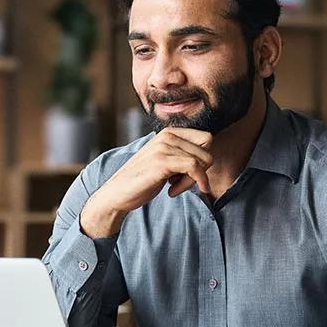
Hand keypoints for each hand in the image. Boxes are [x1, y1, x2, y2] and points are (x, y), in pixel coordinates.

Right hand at [81, 128, 212, 237]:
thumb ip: (182, 155)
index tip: (187, 174)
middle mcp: (167, 135)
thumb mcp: (165, 162)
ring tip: (173, 188)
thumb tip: (209, 158)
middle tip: (181, 183)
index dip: (203, 159)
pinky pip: (194, 169)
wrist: (117, 193)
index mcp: (169, 132)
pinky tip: (172, 192)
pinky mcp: (162, 161)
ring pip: (202, 160)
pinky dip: (191, 184)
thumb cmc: (142, 180)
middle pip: (207, 149)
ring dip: (193, 180)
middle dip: (201, 170)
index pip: (206, 138)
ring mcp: (164, 147)